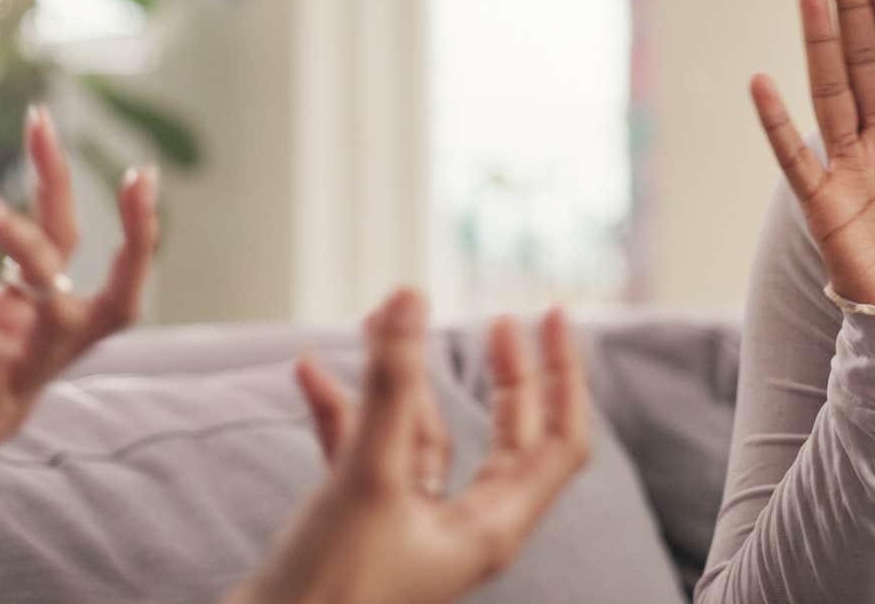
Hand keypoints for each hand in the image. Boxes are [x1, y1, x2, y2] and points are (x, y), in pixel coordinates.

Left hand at [0, 106, 158, 490]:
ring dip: (31, 251)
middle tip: (48, 143)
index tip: (39, 117)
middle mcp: (43, 345)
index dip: (56, 177)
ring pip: (70, 312)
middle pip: (101, 275)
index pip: (62, 237)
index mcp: (28, 316)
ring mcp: (26, 379)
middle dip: (99, 209)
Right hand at [231, 291, 590, 603]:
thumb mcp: (366, 475)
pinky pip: (367, 454)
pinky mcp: (363, 525)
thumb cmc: (328, 590)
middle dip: (504, 375)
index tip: (555, 315)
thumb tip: (410, 298)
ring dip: (400, 382)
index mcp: (492, 527)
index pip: (560, 441)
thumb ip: (390, 385)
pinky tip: (310, 374)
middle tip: (502, 320)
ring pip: (426, 436)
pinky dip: (344, 414)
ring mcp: (413, 526)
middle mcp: (463, 528)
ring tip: (377, 320)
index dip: (564, 375)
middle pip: (508, 436)